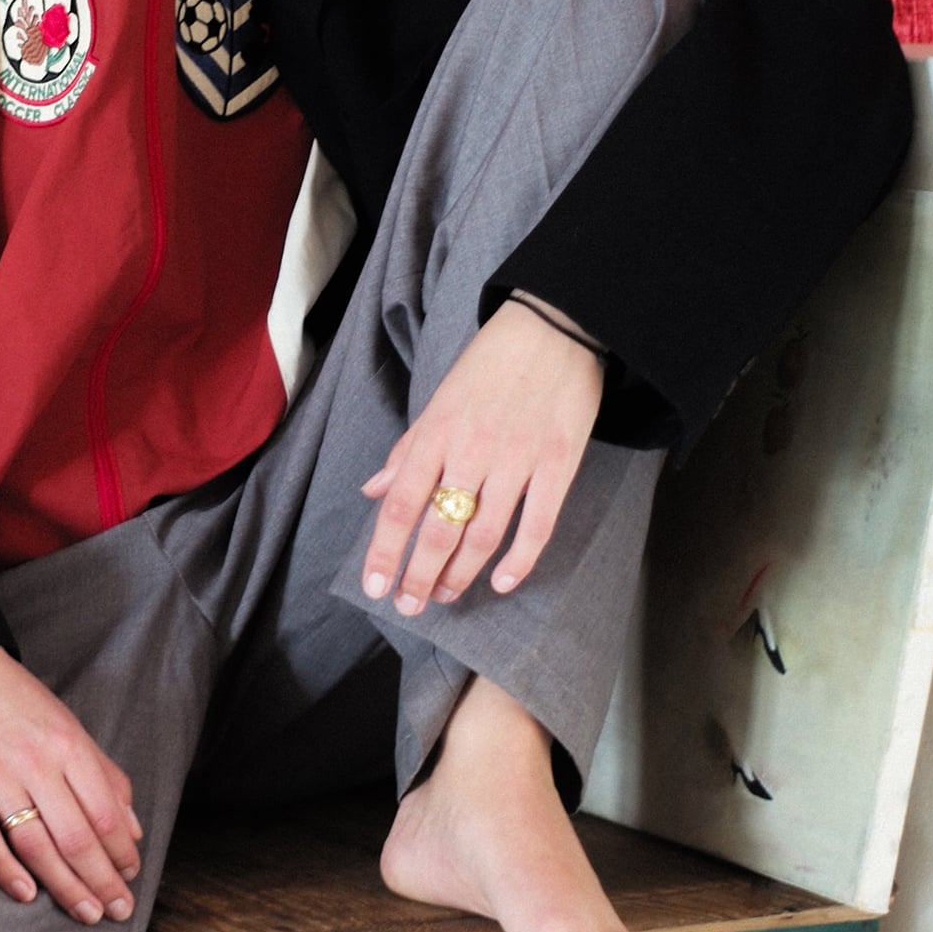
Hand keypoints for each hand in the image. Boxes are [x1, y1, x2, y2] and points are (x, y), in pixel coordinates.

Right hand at [0, 646, 142, 923]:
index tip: (131, 879)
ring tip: (84, 912)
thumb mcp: (70, 727)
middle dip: (100, 881)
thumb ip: (104, 777)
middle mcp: (36, 761)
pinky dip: (6, 868)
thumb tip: (132, 830)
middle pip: (75, 836)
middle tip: (116, 912)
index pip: (104, 812)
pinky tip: (27, 893)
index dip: (121, 852)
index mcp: (68, 745)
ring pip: (35, 843)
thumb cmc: (18, 700)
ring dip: (63, 884)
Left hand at [360, 299, 605, 617]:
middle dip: (420, 575)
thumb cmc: (491, 362)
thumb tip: (373, 490)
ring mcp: (517, 459)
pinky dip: (519, 560)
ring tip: (446, 595)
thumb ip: (407, 450)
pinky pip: (537, 524)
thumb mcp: (439, 400)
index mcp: (437, 433)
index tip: (375, 587)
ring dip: (461, 573)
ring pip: (484, 534)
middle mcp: (472, 450)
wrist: (555, 326)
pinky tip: (502, 582)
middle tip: (410, 605)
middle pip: (439, 529)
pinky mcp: (559, 464)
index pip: (400, 504)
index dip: (385, 552)